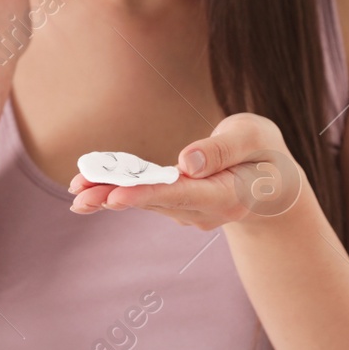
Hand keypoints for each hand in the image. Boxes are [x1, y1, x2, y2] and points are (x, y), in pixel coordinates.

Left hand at [67, 113, 305, 229]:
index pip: (183, 194)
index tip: (116, 196)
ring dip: (108, 194)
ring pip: (144, 200)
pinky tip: (86, 188)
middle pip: (155, 201)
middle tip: (79, 197)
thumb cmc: (265, 153)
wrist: (273, 187)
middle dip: (116, 196)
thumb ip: (223, 149)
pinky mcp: (176, 205)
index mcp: (228, 195)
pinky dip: (116, 189)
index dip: (148, 193)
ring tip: (75, 188)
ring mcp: (189, 212)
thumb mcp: (255, 137)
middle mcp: (204, 211)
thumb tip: (186, 162)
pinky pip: (143, 196)